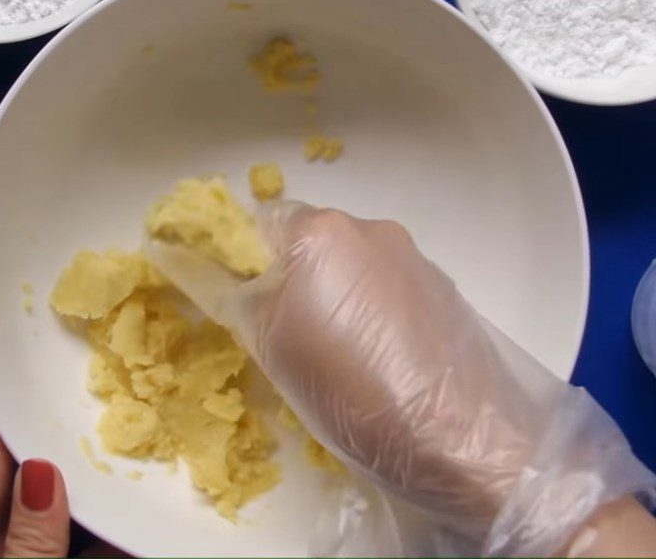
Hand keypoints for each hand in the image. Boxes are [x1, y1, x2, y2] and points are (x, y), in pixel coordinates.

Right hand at [222, 204, 654, 555]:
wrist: (463, 436)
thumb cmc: (352, 391)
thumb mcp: (272, 346)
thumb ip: (232, 293)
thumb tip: (193, 259)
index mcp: (319, 232)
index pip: (256, 221)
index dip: (239, 257)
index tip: (238, 297)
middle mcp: (366, 226)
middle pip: (305, 238)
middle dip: (287, 275)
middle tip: (287, 332)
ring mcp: (409, 252)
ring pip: (346, 260)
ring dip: (330, 289)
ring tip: (339, 350)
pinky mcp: (439, 282)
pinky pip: (383, 279)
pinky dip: (368, 303)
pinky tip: (379, 352)